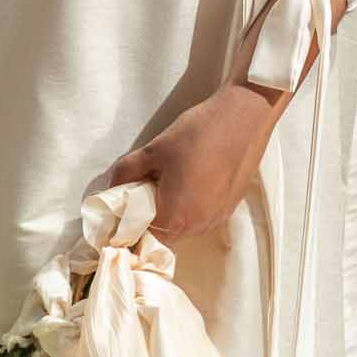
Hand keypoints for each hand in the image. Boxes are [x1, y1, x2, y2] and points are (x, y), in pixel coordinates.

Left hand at [103, 84, 272, 243]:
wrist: (243, 117)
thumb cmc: (196, 134)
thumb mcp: (153, 150)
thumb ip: (126, 173)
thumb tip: (114, 189)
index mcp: (175, 217)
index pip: (142, 238)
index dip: (130, 225)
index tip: (125, 208)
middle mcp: (198, 226)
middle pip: (164, 234)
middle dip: (151, 217)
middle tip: (147, 187)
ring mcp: (216, 218)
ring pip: (184, 226)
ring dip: (173, 211)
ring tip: (172, 179)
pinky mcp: (229, 208)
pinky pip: (202, 216)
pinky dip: (192, 205)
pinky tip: (193, 178)